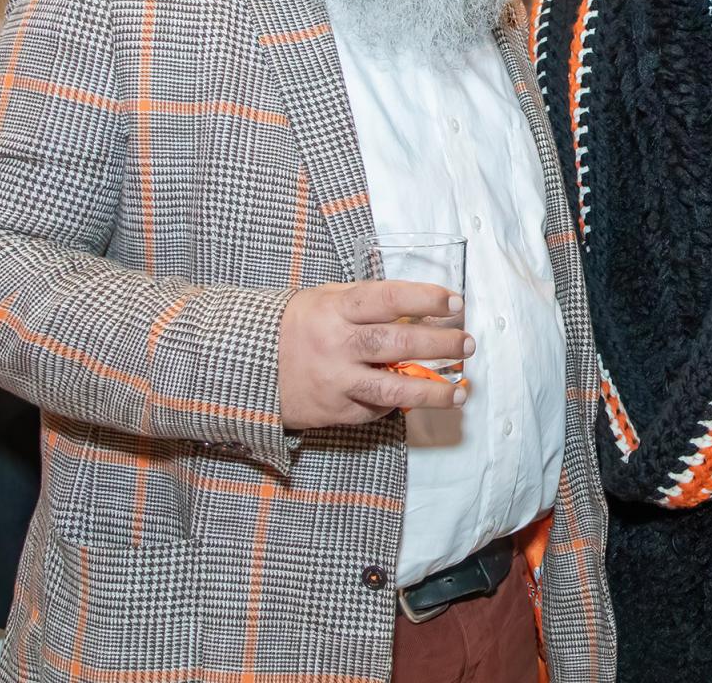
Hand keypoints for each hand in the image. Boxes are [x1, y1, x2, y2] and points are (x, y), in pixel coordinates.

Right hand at [278, 280, 473, 428]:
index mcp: (336, 308)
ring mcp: (335, 381)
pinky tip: (415, 397)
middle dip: (440, 345)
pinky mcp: (333, 411)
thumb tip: (418, 308)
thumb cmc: (296, 326)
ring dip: (432, 392)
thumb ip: (366, 303)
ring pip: (392, 388)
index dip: (425, 299)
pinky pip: (374, 408)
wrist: (244, 366)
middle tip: (467, 345)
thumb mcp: (324, 299)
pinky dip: (396, 403)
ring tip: (461, 392)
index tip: (455, 302)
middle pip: (398, 343)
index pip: (389, 299)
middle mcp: (336, 344)